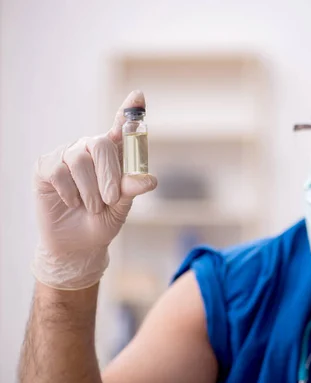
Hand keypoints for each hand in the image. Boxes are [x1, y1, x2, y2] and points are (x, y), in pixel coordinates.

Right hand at [33, 90, 156, 289]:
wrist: (79, 244)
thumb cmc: (103, 220)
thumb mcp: (122, 206)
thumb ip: (132, 188)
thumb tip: (149, 179)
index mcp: (113, 154)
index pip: (121, 127)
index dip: (129, 110)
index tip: (139, 96)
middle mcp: (89, 148)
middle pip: (100, 144)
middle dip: (109, 174)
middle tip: (111, 199)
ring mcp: (66, 156)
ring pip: (79, 160)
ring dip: (90, 189)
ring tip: (93, 207)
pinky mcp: (46, 168)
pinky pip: (59, 171)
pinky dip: (70, 192)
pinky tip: (72, 202)